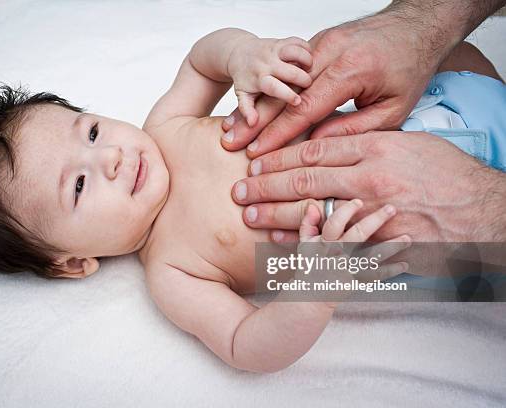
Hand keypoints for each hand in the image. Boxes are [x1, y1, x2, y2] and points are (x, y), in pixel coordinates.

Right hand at [221, 12, 445, 156]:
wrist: (416, 25)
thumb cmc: (409, 66)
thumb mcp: (394, 107)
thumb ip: (354, 128)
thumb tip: (317, 145)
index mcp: (350, 69)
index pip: (304, 109)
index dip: (278, 135)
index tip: (257, 153)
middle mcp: (329, 52)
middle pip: (281, 93)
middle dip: (253, 122)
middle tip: (230, 142)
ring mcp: (320, 44)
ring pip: (279, 81)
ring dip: (255, 106)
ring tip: (231, 128)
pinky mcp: (316, 43)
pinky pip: (287, 71)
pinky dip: (269, 92)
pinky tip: (253, 109)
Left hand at [226, 36, 311, 127]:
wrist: (239, 54)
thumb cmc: (244, 78)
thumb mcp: (242, 96)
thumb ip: (247, 110)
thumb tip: (253, 123)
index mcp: (259, 79)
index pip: (274, 87)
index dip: (287, 94)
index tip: (298, 102)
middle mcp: (267, 63)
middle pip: (291, 70)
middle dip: (304, 79)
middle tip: (309, 85)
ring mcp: (275, 50)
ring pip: (296, 51)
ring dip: (307, 60)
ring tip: (310, 70)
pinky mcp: (282, 41)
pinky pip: (298, 41)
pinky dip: (307, 48)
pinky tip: (309, 58)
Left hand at [232, 131, 505, 242]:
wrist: (484, 210)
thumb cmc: (448, 174)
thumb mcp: (410, 144)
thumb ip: (368, 144)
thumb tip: (331, 143)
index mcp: (376, 148)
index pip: (314, 150)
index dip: (280, 157)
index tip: (256, 162)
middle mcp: (370, 178)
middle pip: (305, 181)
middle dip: (266, 185)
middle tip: (239, 191)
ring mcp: (375, 212)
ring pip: (314, 212)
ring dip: (277, 215)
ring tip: (249, 217)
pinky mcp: (381, 242)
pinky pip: (334, 243)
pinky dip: (306, 242)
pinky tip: (281, 243)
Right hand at [298, 200, 409, 279]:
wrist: (311, 294)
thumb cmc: (310, 264)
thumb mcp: (304, 243)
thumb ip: (307, 224)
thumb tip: (314, 206)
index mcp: (324, 243)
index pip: (334, 223)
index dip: (346, 211)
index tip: (359, 202)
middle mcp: (337, 254)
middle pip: (358, 234)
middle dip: (376, 220)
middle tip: (392, 209)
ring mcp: (347, 269)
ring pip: (372, 256)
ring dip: (391, 247)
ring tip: (408, 238)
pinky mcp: (355, 282)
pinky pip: (375, 276)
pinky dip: (390, 271)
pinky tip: (404, 264)